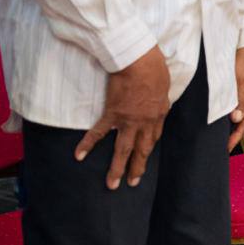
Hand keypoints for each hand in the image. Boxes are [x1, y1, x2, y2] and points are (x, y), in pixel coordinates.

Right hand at [75, 46, 169, 189]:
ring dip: (117, 168)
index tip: (143, 156)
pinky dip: (88, 143)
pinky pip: (99, 132)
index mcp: (159, 114)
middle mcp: (146, 122)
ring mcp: (129, 120)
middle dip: (137, 168)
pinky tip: (79, 155)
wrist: (139, 61)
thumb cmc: (154, 68)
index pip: (153, 137)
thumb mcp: (164, 86)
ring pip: (123, 149)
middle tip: (132, 182)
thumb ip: (159, 98)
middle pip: (142, 149)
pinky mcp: (113, 114)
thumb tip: (156, 101)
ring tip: (111, 184)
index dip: (148, 147)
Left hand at [227, 47, 243, 151]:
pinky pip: (240, 104)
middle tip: (223, 146)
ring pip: (242, 112)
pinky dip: (234, 113)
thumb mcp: (241, 79)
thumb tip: (236, 120)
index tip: (227, 147)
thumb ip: (239, 100)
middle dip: (235, 133)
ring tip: (223, 137)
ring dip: (234, 124)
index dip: (236, 135)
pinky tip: (226, 119)